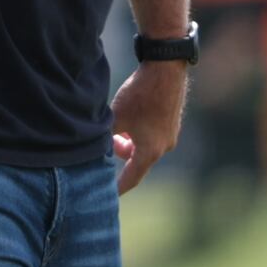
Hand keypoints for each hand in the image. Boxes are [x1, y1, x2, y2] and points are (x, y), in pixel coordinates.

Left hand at [109, 58, 186, 195]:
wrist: (165, 69)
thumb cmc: (139, 95)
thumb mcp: (115, 118)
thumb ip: (105, 138)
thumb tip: (94, 150)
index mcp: (150, 152)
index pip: (131, 178)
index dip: (117, 188)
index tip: (108, 196)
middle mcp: (164, 147)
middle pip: (135, 160)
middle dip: (120, 153)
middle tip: (108, 138)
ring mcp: (170, 135)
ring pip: (144, 146)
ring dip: (130, 140)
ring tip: (120, 123)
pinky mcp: (172, 122)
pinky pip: (152, 135)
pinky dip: (140, 132)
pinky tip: (133, 115)